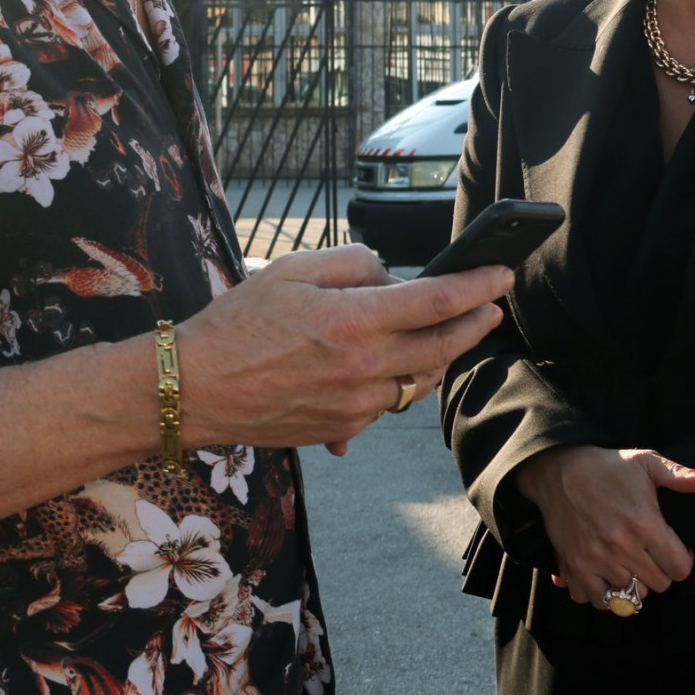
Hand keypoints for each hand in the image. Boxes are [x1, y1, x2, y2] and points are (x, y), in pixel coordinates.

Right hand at [178, 245, 511, 450]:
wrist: (193, 390)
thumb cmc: (236, 324)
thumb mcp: (291, 270)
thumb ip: (351, 264)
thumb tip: (388, 275)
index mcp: (353, 321)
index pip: (438, 301)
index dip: (478, 285)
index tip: (501, 274)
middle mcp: (363, 368)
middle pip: (443, 347)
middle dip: (475, 324)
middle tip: (492, 308)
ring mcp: (355, 405)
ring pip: (420, 383)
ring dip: (440, 358)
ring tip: (447, 336)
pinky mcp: (341, 429)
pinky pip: (385, 406)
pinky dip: (395, 385)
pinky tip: (386, 370)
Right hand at [514, 445, 694, 608]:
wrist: (558, 468)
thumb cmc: (606, 466)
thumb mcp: (644, 462)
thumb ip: (678, 475)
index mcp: (643, 522)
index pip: (679, 569)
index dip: (681, 560)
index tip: (673, 549)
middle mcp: (621, 545)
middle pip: (658, 585)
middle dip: (658, 571)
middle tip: (649, 554)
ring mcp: (596, 558)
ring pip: (630, 596)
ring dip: (632, 583)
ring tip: (628, 564)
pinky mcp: (575, 565)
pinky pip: (596, 600)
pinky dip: (603, 594)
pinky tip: (606, 575)